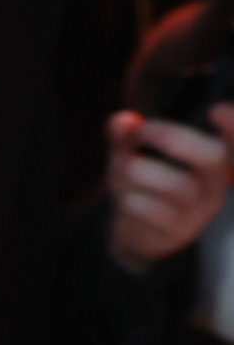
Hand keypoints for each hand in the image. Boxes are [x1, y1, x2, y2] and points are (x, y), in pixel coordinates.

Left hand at [107, 105, 233, 269]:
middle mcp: (215, 186)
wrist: (138, 234)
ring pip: (176, 185)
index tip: (215, 110)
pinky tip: (125, 199)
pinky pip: (152, 209)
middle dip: (174, 138)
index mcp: (215, 161)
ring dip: (139, 172)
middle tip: (144, 130)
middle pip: (211, 160)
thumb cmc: (143, 184)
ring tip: (125, 171)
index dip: (232, 127)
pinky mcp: (176, 232)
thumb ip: (126, 136)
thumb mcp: (131, 154)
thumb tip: (122, 121)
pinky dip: (130, 198)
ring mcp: (198, 212)